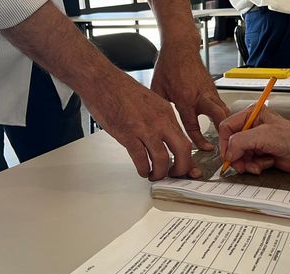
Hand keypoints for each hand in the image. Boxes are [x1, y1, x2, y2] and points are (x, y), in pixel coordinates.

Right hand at [86, 74, 201, 180]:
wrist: (101, 81)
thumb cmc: (120, 90)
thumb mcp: (150, 102)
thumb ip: (159, 120)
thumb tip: (163, 139)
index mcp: (167, 113)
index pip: (185, 139)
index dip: (188, 158)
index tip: (186, 168)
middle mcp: (160, 121)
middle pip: (182, 150)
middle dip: (181, 169)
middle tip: (174, 175)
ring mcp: (144, 128)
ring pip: (162, 158)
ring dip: (159, 173)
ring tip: (154, 175)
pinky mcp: (128, 134)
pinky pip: (141, 158)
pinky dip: (143, 169)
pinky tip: (142, 170)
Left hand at [151, 44, 229, 150]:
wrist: (180, 46)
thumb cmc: (168, 65)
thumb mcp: (157, 89)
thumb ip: (160, 108)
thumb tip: (158, 124)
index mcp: (185, 98)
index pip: (193, 126)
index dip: (199, 140)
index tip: (205, 148)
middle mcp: (200, 95)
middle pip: (219, 116)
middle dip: (224, 131)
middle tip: (225, 143)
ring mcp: (209, 91)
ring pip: (224, 111)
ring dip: (226, 124)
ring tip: (227, 137)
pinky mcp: (213, 88)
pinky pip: (221, 105)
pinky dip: (223, 115)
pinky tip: (221, 123)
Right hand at [219, 107, 289, 174]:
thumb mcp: (265, 136)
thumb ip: (241, 141)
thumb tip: (228, 152)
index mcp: (252, 115)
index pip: (226, 128)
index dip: (225, 144)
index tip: (229, 156)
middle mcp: (252, 127)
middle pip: (231, 145)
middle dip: (238, 157)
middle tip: (244, 164)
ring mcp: (256, 142)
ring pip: (239, 156)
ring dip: (248, 163)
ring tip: (260, 163)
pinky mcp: (261, 153)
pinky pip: (248, 162)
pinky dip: (255, 166)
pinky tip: (267, 163)